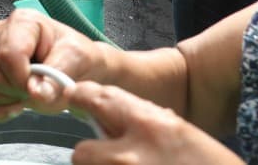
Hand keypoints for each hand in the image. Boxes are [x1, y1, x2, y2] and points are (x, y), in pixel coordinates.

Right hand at [0, 9, 102, 119]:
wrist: (77, 67)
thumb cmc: (76, 57)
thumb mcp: (76, 60)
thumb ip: (56, 76)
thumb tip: (35, 93)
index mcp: (23, 22)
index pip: (8, 54)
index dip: (22, 78)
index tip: (41, 89)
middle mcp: (1, 33)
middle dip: (16, 91)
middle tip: (39, 93)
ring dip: (8, 101)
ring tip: (31, 98)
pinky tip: (15, 107)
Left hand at [67, 82, 242, 164]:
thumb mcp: (181, 134)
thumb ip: (145, 123)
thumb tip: (109, 120)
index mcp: (149, 126)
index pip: (96, 99)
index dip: (82, 99)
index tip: (76, 98)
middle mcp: (131, 155)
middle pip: (80, 153)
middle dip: (92, 158)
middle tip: (112, 161)